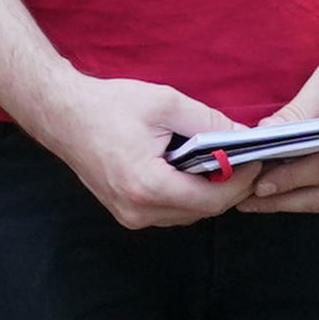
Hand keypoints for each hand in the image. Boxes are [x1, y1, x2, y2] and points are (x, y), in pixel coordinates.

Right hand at [36, 68, 260, 230]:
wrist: (62, 114)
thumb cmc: (110, 105)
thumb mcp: (166, 103)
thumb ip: (207, 122)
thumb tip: (241, 136)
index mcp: (147, 185)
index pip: (211, 199)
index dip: (240, 181)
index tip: (256, 159)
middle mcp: (138, 210)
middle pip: (203, 210)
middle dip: (229, 187)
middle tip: (246, 160)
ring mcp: (130, 216)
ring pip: (188, 214)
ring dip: (209, 192)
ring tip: (222, 162)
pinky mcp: (126, 213)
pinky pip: (170, 211)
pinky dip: (188, 194)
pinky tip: (193, 170)